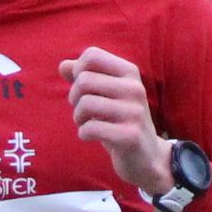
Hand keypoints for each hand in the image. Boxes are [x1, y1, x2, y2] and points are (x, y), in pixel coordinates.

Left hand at [61, 47, 172, 194]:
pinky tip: (92, 136)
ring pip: (85, 103)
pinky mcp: (129, 136)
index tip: (85, 89)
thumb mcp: (106, 94)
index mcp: (129, 72)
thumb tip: (63, 65)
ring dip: (78, 117)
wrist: (148, 156)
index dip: (78, 72)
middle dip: (74, 97)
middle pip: (84, 80)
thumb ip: (85, 77)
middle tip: (83, 110)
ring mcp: (134, 112)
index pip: (91, 55)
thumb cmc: (120, 120)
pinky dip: (83, 133)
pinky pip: (90, 128)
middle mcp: (134, 88)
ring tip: (87, 123)